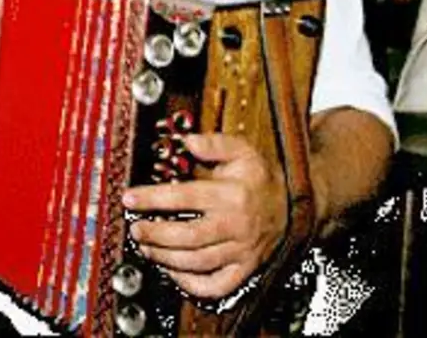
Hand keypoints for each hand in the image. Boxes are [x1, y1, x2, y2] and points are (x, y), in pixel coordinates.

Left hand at [121, 133, 288, 299]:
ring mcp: (241, 251)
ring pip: (197, 262)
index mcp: (232, 194)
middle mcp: (236, 225)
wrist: (296, 205)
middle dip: (155, 234)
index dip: (152, 198)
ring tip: (146, 247)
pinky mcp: (245, 269)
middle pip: (187, 236)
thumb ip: (215, 144)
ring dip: (165, 258)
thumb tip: (187, 140)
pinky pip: (216, 286)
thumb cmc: (262, 179)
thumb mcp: (242, 151)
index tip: (129, 198)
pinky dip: (190, 284)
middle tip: (135, 228)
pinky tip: (172, 271)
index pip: (184, 197)